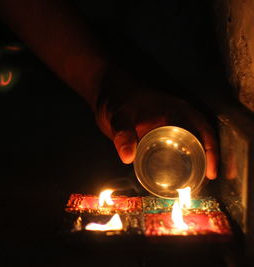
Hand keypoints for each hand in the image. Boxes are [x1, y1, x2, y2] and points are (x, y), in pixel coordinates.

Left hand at [95, 87, 217, 179]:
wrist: (107, 93)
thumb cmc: (117, 98)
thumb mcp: (119, 115)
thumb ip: (123, 134)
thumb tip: (128, 157)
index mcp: (176, 110)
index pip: (202, 131)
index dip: (210, 151)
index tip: (210, 172)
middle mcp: (178, 117)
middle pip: (202, 139)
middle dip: (210, 160)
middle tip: (208, 181)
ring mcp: (170, 125)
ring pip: (192, 144)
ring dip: (198, 162)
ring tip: (198, 183)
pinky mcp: (160, 134)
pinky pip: (176, 147)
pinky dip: (181, 161)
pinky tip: (179, 177)